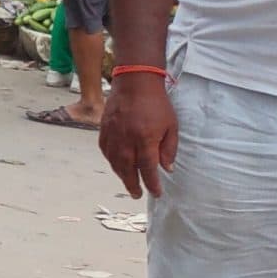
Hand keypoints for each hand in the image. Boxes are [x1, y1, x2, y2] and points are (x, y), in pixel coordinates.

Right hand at [99, 72, 176, 198]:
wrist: (135, 83)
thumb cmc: (157, 104)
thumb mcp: (171, 126)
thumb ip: (169, 149)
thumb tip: (167, 168)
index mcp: (145, 139)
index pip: (147, 168)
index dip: (152, 183)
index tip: (156, 193)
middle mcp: (127, 140)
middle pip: (128, 169)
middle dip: (133, 184)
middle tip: (138, 194)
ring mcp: (113, 135)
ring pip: (115, 162)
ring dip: (121, 175)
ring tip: (128, 182)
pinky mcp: (104, 129)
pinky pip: (106, 151)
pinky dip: (111, 161)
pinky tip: (117, 165)